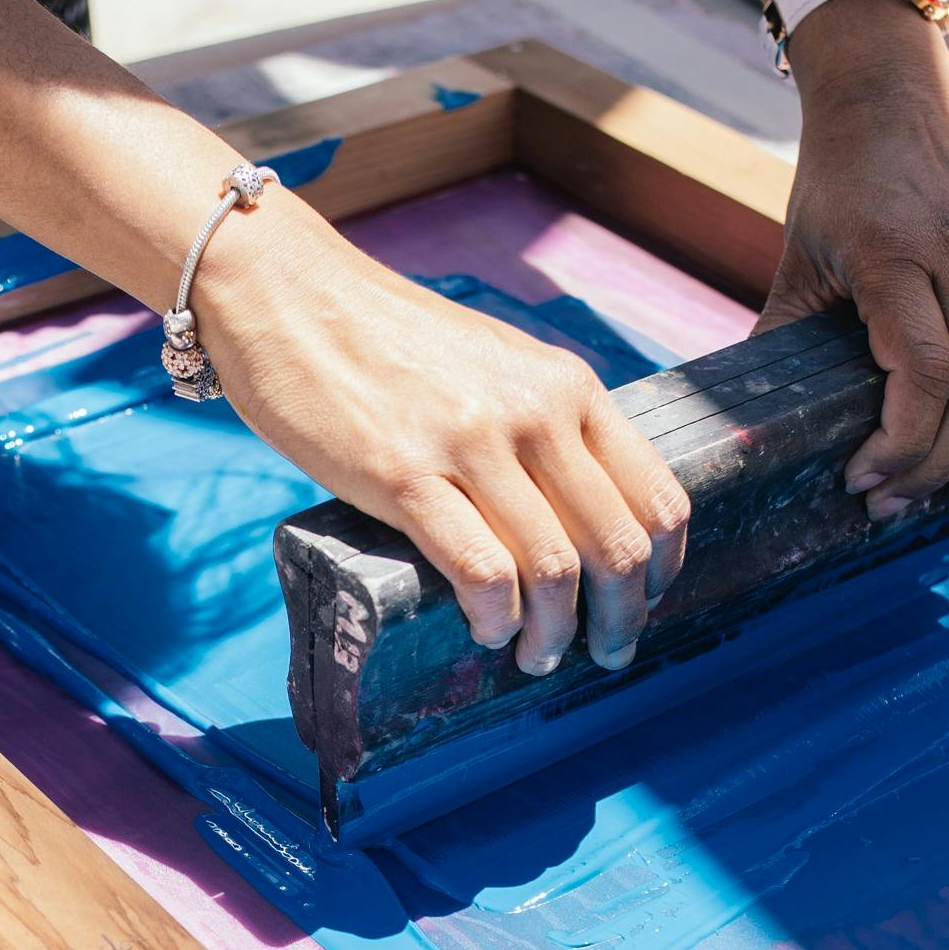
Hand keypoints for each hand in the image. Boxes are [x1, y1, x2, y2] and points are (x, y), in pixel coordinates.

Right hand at [198, 203, 691, 674]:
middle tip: (601, 654)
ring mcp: (471, 443)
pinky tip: (486, 630)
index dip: (661, 568)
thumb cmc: (386, 338)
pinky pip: (480, 569)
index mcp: (566, 385)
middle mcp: (534, 413)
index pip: (656, 496)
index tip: (643, 601)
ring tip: (535, 656)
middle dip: (618, 620)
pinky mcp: (403, 474)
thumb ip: (538, 419)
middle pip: (616, 546)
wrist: (288, 293)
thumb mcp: (494, 362)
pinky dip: (494, 617)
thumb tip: (567, 508)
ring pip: (554, 569)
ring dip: (553, 634)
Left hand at [764, 3, 948, 518]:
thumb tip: (757, 426)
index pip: (927, 372)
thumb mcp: (798, 257)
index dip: (903, 443)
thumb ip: (784, 337)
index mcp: (897, 254)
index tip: (862, 479)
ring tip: (935, 474)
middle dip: (934, 462)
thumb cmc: (836, 179)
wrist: (891, 90)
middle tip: (888, 500)